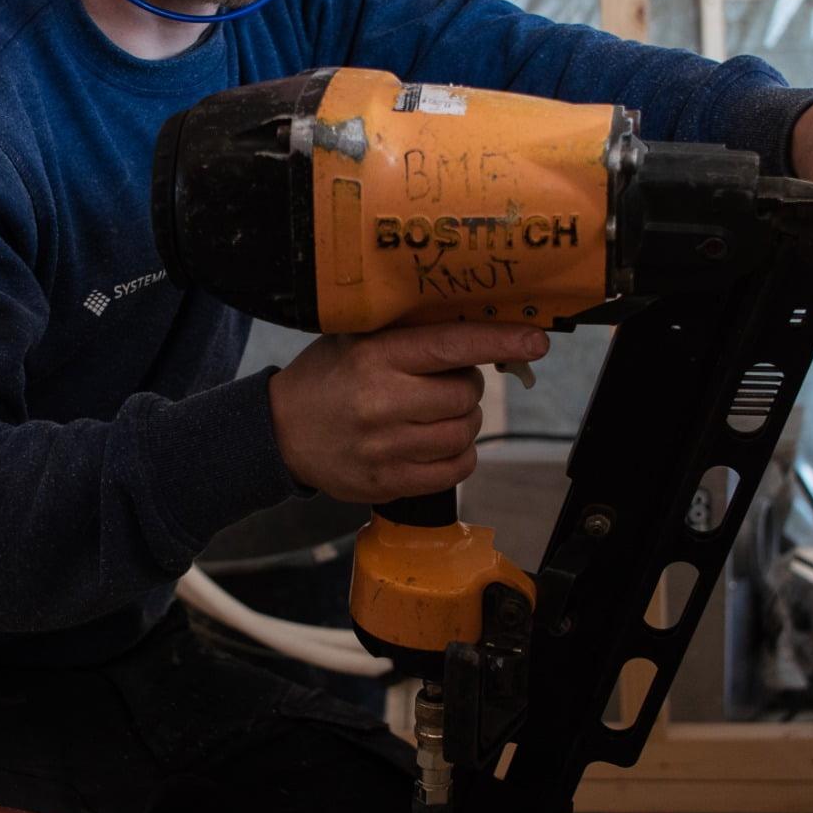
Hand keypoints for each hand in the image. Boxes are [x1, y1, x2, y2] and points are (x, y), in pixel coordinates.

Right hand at [267, 321, 549, 503]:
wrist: (278, 432)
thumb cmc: (327, 378)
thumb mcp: (358, 341)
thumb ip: (410, 335)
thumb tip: (480, 330)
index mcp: (376, 357)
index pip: (452, 346)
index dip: (499, 341)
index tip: (535, 341)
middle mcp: (381, 402)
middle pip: (465, 395)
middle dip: (467, 388)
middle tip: (447, 385)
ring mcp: (385, 448)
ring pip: (463, 434)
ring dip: (464, 422)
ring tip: (439, 415)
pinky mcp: (386, 482)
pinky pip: (453, 470)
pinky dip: (458, 456)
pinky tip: (438, 444)